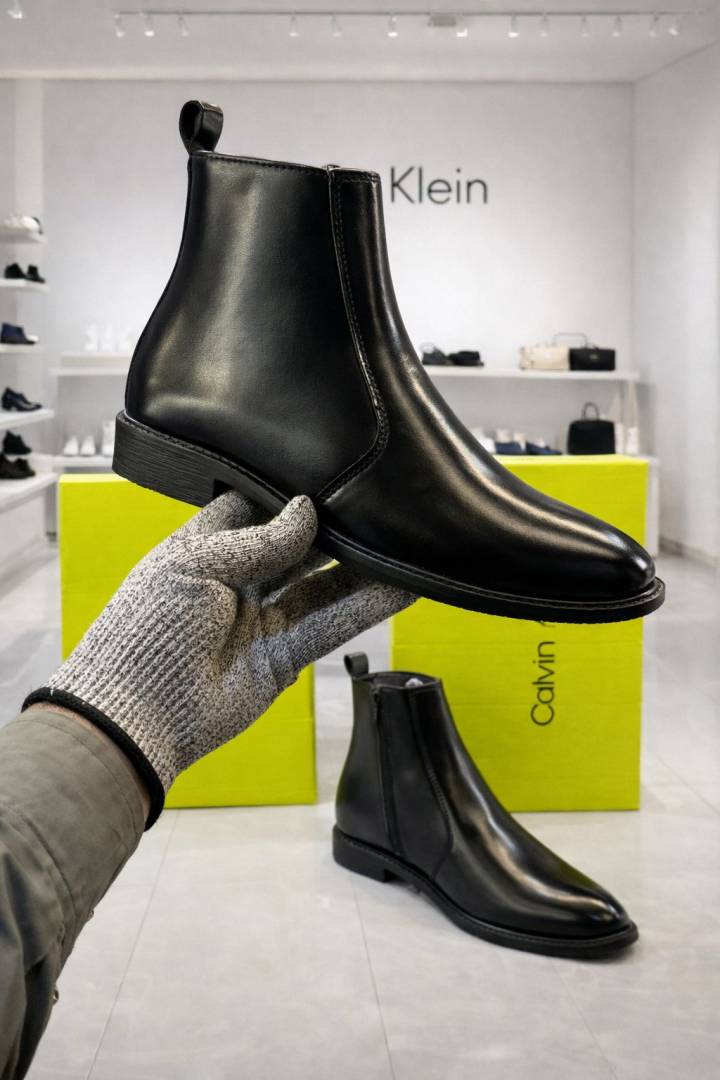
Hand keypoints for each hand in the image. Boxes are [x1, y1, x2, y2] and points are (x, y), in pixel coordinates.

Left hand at [28, 492, 414, 823]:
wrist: (137, 715)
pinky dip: (365, 607)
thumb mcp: (197, 565)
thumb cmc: (148, 628)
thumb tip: (306, 510)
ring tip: (403, 542)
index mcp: (204, 548)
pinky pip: (330, 625)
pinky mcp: (284, 655)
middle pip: (295, 545)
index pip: (251, 506)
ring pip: (320, 584)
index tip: (328, 470)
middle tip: (376, 503)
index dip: (286, 491)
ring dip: (360, 567)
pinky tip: (401, 587)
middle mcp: (236, 580)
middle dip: (332, 527)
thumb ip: (258, 540)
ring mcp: (262, 618)